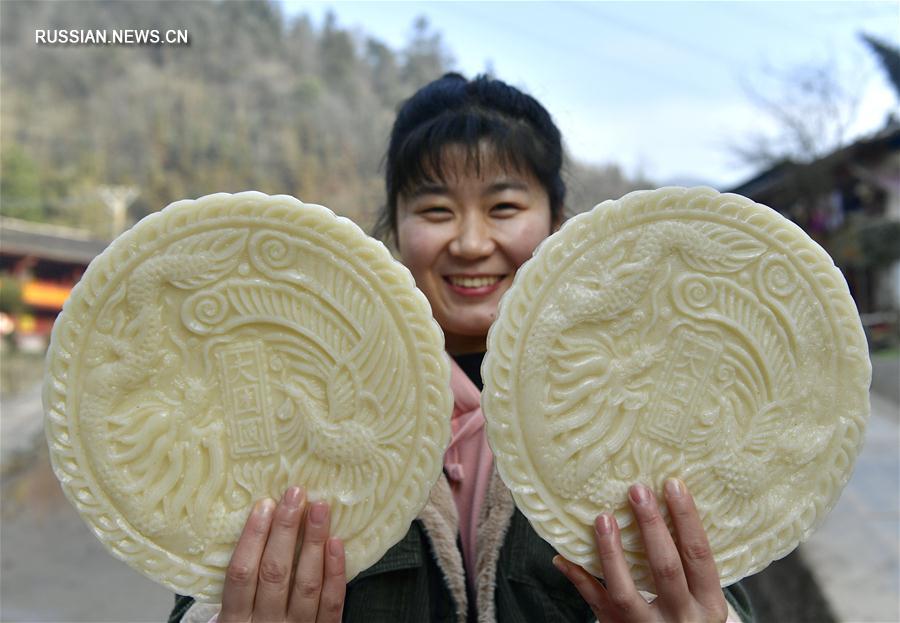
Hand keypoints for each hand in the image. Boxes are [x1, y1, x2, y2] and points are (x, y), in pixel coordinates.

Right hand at [220, 486, 345, 622]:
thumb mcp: (229, 617)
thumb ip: (239, 585)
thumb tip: (252, 526)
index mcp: (233, 621)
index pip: (241, 574)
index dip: (253, 537)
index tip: (264, 505)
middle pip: (275, 572)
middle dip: (285, 530)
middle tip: (296, 494)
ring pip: (306, 584)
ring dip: (313, 542)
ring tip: (320, 508)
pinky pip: (331, 605)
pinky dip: (336, 572)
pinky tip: (336, 543)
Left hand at [554, 478, 727, 622]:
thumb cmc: (687, 613)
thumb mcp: (700, 595)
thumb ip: (686, 561)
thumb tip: (663, 500)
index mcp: (708, 603)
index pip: (698, 554)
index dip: (687, 518)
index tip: (672, 484)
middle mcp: (681, 617)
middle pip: (665, 568)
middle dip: (651, 526)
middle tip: (637, 490)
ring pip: (626, 591)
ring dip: (612, 551)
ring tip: (602, 518)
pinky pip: (595, 603)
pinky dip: (578, 578)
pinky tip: (563, 557)